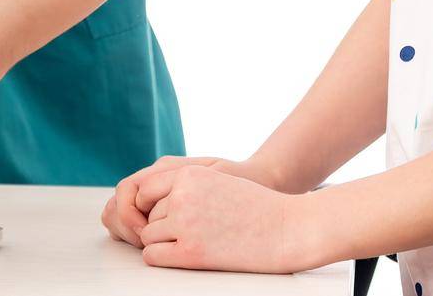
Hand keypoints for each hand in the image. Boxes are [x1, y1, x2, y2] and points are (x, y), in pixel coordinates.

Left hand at [134, 164, 318, 272]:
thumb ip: (186, 185)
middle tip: (187, 232)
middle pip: (148, 215)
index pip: (145, 189)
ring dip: (163, 242)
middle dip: (161, 225)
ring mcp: (184, 224)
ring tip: (193, 242)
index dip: (151, 205)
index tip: (163, 215)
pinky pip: (153, 256)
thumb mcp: (217, 181)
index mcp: (190, 174)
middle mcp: (182, 195)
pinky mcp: (191, 252)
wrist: (286, 229)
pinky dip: (161, 258)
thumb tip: (155, 201)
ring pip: (148, 236)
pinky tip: (183, 256)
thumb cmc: (256, 206)